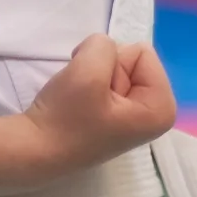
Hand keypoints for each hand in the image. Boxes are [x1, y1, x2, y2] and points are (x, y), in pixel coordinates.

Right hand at [23, 35, 178, 178]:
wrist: (35, 152)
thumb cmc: (65, 118)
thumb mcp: (87, 70)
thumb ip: (103, 44)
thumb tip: (102, 49)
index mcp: (161, 107)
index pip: (142, 51)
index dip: (112, 63)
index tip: (95, 90)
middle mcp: (154, 112)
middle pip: (130, 59)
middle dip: (102, 70)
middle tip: (85, 97)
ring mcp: (133, 115)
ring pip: (114, 67)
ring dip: (92, 77)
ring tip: (80, 102)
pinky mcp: (114, 115)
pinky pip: (105, 80)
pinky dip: (87, 85)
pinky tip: (78, 105)